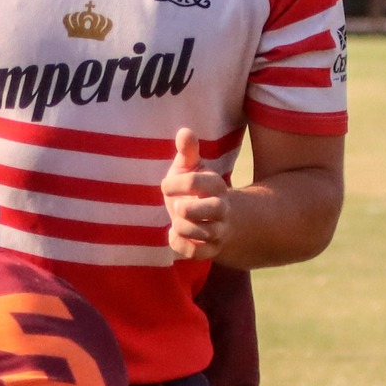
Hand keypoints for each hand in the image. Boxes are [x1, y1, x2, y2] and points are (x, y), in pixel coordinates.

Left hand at [162, 128, 230, 260]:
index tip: (165, 185)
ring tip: (175, 221)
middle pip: (215, 209)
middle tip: (177, 207)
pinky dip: (182, 247)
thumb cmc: (195, 190)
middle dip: (191, 209)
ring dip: (185, 228)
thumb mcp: (191, 169)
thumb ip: (188, 152)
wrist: (217, 219)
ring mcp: (217, 229)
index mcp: (215, 185)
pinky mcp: (210, 249)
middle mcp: (220, 208)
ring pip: (206, 233)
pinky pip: (199, 253)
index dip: (178, 183)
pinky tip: (173, 235)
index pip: (201, 181)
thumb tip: (184, 131)